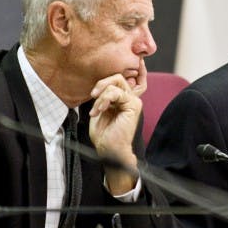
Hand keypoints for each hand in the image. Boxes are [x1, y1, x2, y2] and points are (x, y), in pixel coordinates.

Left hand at [88, 70, 143, 193]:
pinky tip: (100, 110)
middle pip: (117, 77)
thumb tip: (99, 85)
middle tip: (93, 95)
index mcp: (121, 99)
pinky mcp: (133, 105)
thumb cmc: (103, 134)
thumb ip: (101, 96)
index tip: (94, 92)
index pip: (116, 80)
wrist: (109, 149)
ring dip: (101, 97)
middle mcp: (129, 98)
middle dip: (101, 84)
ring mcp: (133, 101)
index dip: (104, 81)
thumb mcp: (98, 110)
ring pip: (115, 84)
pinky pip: (116, 93)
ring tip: (96, 111)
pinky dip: (104, 100)